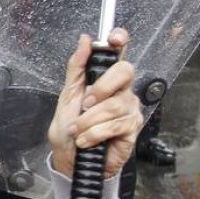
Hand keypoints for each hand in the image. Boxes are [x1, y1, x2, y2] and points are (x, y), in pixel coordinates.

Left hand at [48, 29, 141, 178]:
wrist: (70, 158)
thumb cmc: (69, 128)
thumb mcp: (67, 96)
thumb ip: (76, 68)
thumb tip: (85, 41)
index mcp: (106, 79)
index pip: (119, 54)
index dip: (120, 42)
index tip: (113, 39)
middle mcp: (122, 91)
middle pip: (124, 72)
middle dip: (100, 88)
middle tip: (84, 104)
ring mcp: (129, 109)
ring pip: (113, 105)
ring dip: (88, 121)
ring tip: (77, 130)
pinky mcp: (132, 129)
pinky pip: (115, 125)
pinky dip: (93, 134)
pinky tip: (86, 140)